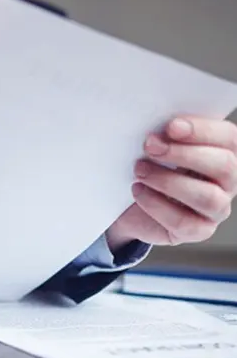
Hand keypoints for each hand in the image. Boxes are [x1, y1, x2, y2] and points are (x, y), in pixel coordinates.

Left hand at [107, 116, 236, 249]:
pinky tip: (138, 191)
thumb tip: (157, 129)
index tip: (171, 126)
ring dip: (168, 181)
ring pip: (207, 197)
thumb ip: (165, 135)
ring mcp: (215, 209)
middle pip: (224, 166)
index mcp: (223, 152)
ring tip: (139, 170)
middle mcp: (226, 181)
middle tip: (149, 146)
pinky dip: (156, 205)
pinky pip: (184, 221)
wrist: (130, 205)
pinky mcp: (198, 231)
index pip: (229, 138)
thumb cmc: (149, 167)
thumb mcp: (156, 147)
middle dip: (183, 154)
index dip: (203, 130)